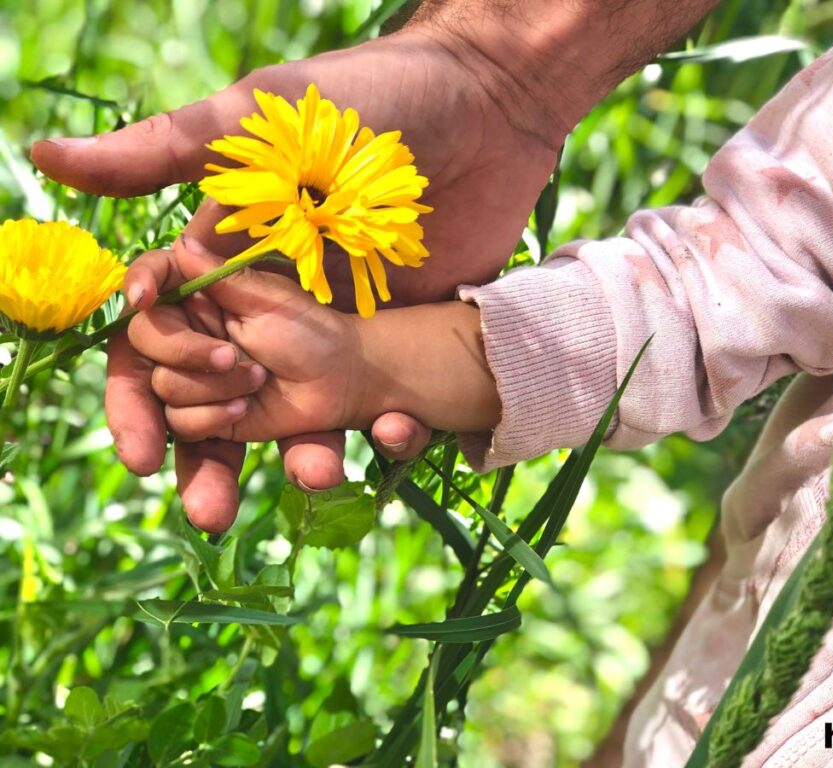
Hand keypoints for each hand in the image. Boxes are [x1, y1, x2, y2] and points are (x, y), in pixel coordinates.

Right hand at [32, 30, 558, 528]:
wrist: (490, 108)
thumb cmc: (370, 100)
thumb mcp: (265, 119)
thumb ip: (166, 151)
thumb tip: (46, 163)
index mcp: (228, 255)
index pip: (163, 338)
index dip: (143, 396)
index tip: (144, 451)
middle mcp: (275, 299)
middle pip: (224, 393)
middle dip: (210, 455)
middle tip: (208, 514)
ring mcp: (340, 323)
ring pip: (302, 409)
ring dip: (299, 455)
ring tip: (316, 480)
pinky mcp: (402, 336)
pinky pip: (382, 401)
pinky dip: (385, 427)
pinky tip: (393, 434)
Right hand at [129, 239, 361, 444]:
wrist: (338, 384)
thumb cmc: (310, 333)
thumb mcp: (271, 300)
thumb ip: (224, 277)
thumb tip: (184, 242)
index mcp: (200, 295)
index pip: (155, 278)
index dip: (141, 281)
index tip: (143, 296)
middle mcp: (186, 332)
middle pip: (145, 338)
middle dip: (186, 353)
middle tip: (230, 357)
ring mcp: (189, 374)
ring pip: (163, 384)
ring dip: (214, 388)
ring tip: (258, 380)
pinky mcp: (199, 413)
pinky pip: (180, 421)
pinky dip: (213, 417)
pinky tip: (245, 408)